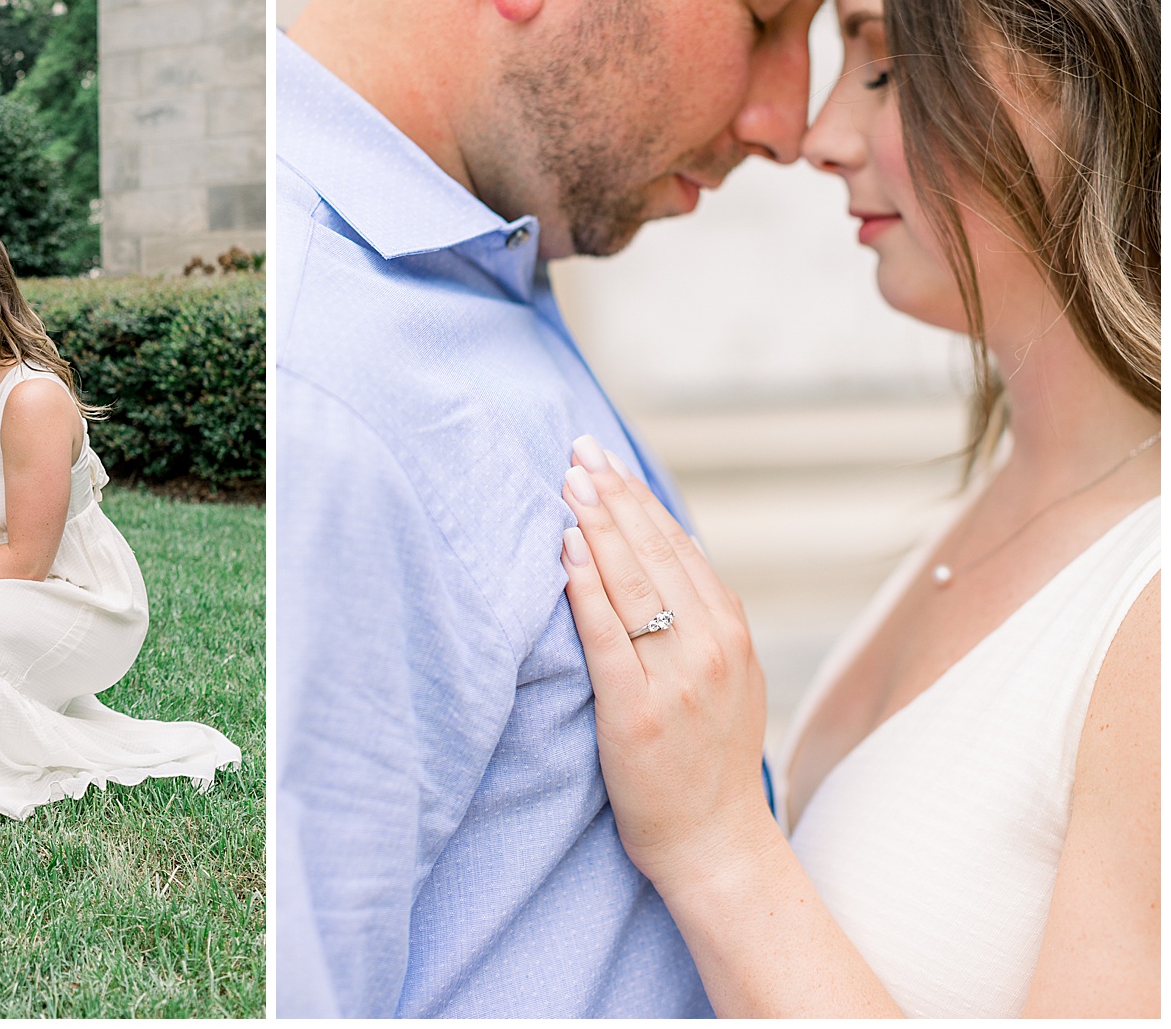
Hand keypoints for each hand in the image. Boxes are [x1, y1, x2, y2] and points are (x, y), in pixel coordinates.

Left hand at [558, 434, 771, 896]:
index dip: (637, 498)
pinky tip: (566, 548)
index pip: (677, 545)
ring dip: (597, 523)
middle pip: (654, 551)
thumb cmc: (708, 762)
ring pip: (633, 581)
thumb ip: (699, 620)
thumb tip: (661, 552)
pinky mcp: (638, 711)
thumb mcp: (724, 678)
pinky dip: (586, 585)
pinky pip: (609, 635)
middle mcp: (710, 645)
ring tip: (567, 481)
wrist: (717, 846)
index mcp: (729, 631)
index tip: (604, 460)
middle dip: (612, 494)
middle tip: (577, 449)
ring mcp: (677, 678)